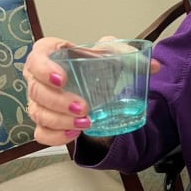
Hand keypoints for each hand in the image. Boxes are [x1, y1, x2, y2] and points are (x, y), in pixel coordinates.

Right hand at [23, 36, 159, 145]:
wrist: (100, 85)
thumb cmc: (98, 65)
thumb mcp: (113, 54)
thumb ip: (130, 55)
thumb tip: (153, 66)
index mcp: (53, 55)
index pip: (37, 56)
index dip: (43, 67)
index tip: (62, 77)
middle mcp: (41, 78)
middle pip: (36, 90)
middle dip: (58, 101)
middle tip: (83, 107)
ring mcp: (41, 101)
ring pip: (38, 113)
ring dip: (60, 121)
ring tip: (85, 122)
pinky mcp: (46, 121)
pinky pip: (41, 133)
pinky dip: (56, 137)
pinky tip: (73, 134)